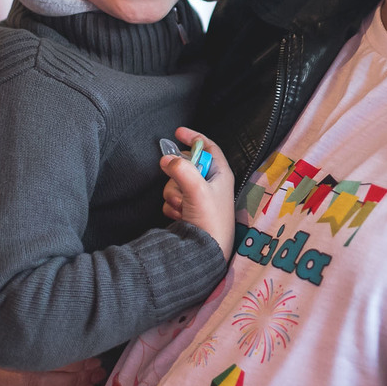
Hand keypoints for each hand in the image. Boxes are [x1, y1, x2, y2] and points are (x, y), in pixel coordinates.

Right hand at [161, 127, 235, 260]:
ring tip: (184, 208)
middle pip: (186, 166)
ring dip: (175, 195)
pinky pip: (173, 199)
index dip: (194, 137)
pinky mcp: (189, 210)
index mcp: (220, 174)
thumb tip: (166, 159)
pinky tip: (181, 216)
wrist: (205, 252)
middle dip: (178, 176)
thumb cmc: (210, 220)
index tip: (178, 132)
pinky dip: (173, 207)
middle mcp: (211, 184)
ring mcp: (199, 198)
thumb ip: (181, 169)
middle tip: (180, 189)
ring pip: (176, 184)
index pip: (208, 147)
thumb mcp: (197, 190)